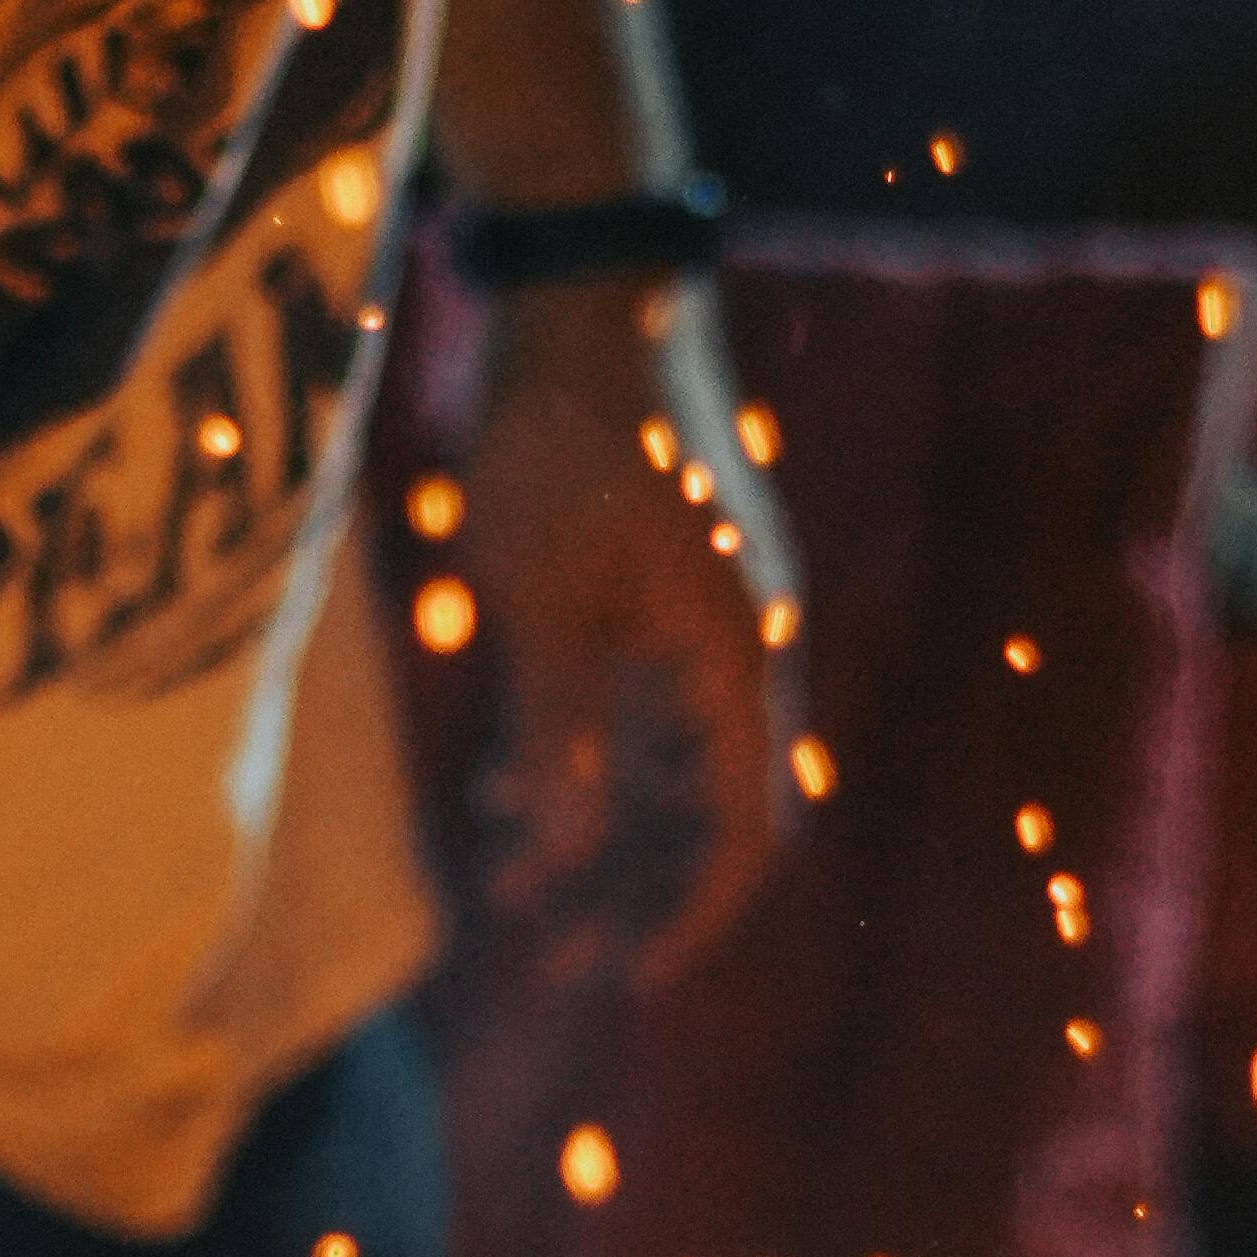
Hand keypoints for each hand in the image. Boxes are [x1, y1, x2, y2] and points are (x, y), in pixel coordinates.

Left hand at [457, 278, 802, 990]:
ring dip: (604, 820)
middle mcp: (747, 639)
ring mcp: (716, 601)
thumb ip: (561, 737)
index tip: (625, 972)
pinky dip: (595, 746)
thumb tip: (573, 860)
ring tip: (508, 875)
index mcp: (737, 657)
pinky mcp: (675, 569)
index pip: (748, 829)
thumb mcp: (542, 603)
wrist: (589, 285)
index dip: (695, 915)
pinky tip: (512, 777)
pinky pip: (650, 691)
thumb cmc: (564, 441)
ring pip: (672, 751)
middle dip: (634, 884)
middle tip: (546, 948)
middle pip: (710, 803)